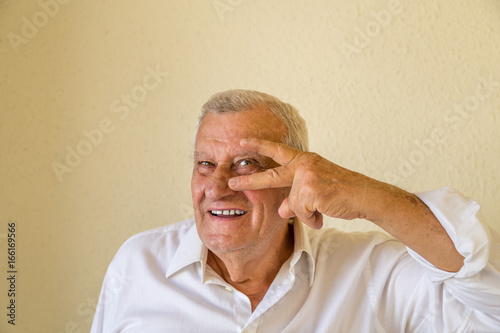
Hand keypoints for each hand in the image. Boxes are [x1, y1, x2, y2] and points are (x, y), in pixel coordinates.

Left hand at [228, 138, 380, 228]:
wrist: (364, 195)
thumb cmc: (341, 191)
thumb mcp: (315, 190)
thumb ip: (294, 197)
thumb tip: (280, 210)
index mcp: (304, 161)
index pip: (278, 150)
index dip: (259, 145)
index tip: (242, 142)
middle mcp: (304, 166)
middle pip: (271, 176)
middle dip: (249, 181)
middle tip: (230, 182)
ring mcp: (307, 178)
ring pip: (293, 204)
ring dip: (308, 212)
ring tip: (324, 208)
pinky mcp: (311, 191)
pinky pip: (303, 213)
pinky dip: (313, 218)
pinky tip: (325, 212)